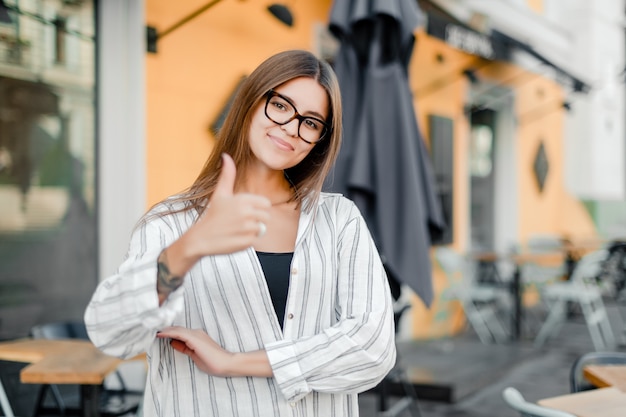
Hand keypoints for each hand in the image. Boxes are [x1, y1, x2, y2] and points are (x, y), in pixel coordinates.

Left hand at [156, 326, 272, 377]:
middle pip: (176, 329)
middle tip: (150, 328)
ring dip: (164, 329)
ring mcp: (196, 334)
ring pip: (176, 329)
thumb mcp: (194, 356)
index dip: (167, 332)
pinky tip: (160, 333)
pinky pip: (179, 333)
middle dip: (163, 329)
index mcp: (196, 337)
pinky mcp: (194, 338)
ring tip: (152, 329)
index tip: (156, 332)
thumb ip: (184, 348)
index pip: (179, 332)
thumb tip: (173, 343)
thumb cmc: (213, 362)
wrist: (226, 363)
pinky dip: (168, 332)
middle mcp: (196, 333)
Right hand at [184, 153, 270, 255]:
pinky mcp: (246, 242)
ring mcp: (246, 228)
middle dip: (257, 220)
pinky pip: (255, 240)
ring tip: (237, 230)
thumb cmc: (213, 215)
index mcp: (243, 200)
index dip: (258, 208)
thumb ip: (227, 175)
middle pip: (266, 217)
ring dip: (252, 231)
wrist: (200, 238)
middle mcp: (246, 213)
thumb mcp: (220, 193)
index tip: (246, 211)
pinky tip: (234, 238)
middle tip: (240, 222)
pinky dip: (247, 241)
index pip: (266, 204)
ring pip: (261, 229)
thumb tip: (226, 156)